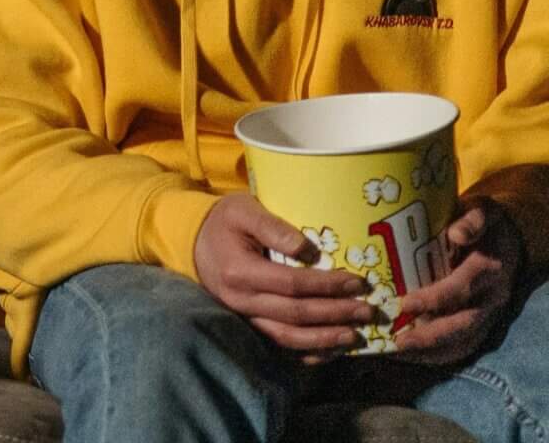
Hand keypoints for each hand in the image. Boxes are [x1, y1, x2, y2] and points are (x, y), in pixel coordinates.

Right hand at [194, 192, 373, 358]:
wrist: (193, 241)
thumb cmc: (223, 221)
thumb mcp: (242, 209)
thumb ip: (272, 226)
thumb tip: (308, 249)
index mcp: (239, 271)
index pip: (291, 284)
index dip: (327, 286)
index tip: (357, 282)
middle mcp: (240, 300)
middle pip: (295, 314)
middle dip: (335, 314)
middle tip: (368, 311)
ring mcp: (242, 316)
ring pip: (287, 337)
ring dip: (323, 339)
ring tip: (354, 336)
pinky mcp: (247, 323)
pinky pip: (277, 345)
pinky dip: (305, 351)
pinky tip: (329, 349)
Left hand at [392, 197, 524, 364]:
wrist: (508, 238)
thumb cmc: (484, 222)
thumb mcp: (481, 211)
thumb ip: (471, 220)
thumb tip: (457, 233)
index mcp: (489, 270)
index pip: (462, 290)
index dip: (434, 299)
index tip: (403, 304)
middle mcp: (492, 297)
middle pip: (464, 324)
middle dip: (430, 336)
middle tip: (396, 342)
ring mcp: (489, 314)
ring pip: (464, 342)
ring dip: (431, 351)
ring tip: (396, 353)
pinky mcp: (482, 324)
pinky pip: (463, 346)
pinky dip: (438, 355)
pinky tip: (409, 356)